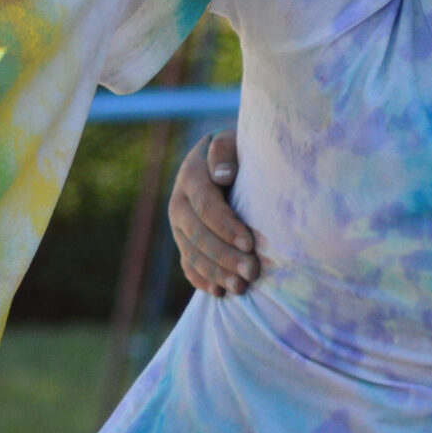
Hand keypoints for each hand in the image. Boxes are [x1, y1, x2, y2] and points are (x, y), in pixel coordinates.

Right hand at [170, 132, 260, 295]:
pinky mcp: (183, 240)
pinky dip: (202, 280)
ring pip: (192, 253)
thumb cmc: (240, 148)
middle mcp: (179, 202)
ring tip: (241, 288)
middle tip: (252, 272)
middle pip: (198, 235)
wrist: (226, 157)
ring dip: (216, 273)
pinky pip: (187, 264)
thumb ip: (225, 151)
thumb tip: (221, 176)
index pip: (206, 205)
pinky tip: (220, 292)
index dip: (226, 226)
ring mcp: (178, 225)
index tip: (250, 242)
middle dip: (225, 256)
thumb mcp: (234, 140)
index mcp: (191, 175)